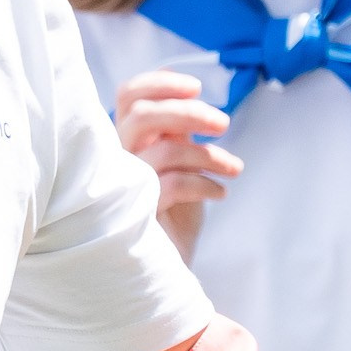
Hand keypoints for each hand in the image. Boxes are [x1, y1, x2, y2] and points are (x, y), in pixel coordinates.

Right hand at [114, 70, 241, 263]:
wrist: (166, 267)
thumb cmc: (172, 212)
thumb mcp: (178, 162)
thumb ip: (176, 130)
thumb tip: (184, 90)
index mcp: (125, 138)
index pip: (129, 94)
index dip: (161, 83)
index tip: (197, 87)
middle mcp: (116, 158)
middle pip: (144, 114)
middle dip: (190, 112)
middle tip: (223, 123)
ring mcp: (123, 186)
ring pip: (165, 148)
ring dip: (210, 155)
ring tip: (234, 168)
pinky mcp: (137, 214)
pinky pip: (175, 184)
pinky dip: (205, 184)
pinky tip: (220, 193)